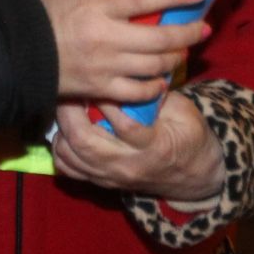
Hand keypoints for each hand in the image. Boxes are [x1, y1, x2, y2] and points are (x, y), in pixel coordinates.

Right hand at [33, 0, 205, 101]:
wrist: (12, 52)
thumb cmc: (38, 11)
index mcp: (99, 6)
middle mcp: (108, 38)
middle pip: (160, 38)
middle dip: (188, 33)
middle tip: (203, 28)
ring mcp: (106, 67)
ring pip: (154, 67)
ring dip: (175, 59)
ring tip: (183, 52)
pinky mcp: (100, 89)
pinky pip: (136, 94)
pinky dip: (154, 88)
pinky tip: (160, 81)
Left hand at [50, 94, 224, 202]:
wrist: (193, 175)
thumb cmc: (188, 135)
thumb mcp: (184, 112)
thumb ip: (159, 96)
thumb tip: (136, 72)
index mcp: (155, 146)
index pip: (126, 127)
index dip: (108, 102)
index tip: (101, 81)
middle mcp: (129, 165)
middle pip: (86, 143)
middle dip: (70, 112)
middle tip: (70, 90)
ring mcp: (112, 176)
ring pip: (72, 156)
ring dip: (63, 128)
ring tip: (66, 106)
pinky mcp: (102, 182)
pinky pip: (69, 169)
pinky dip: (61, 149)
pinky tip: (66, 130)